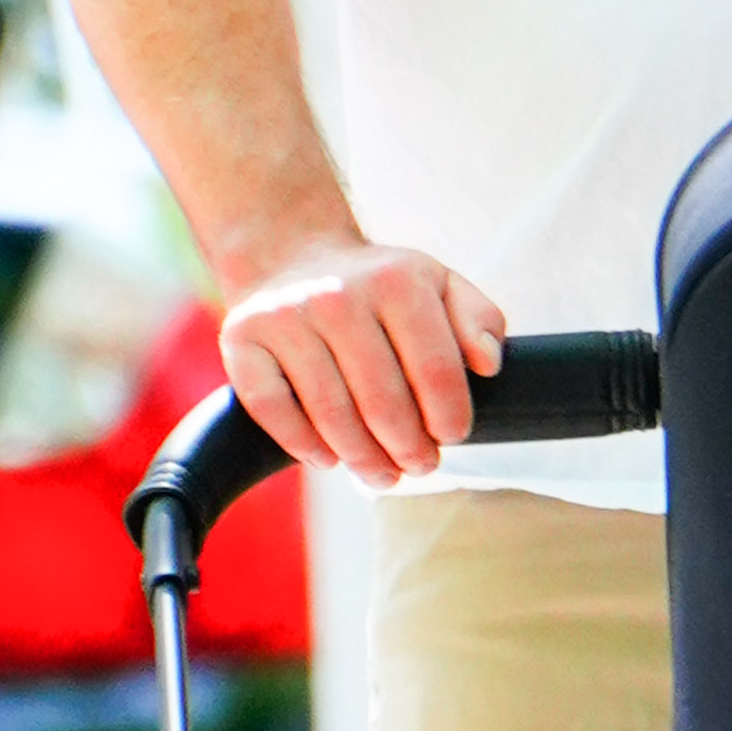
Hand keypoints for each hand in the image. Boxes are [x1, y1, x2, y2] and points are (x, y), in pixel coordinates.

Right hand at [220, 236, 506, 485]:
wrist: (292, 255)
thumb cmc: (380, 285)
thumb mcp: (439, 283)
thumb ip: (477, 319)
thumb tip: (488, 364)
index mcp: (397, 280)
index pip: (435, 367)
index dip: (449, 414)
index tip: (453, 437)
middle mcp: (339, 296)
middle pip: (382, 400)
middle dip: (408, 447)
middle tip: (420, 466)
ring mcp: (286, 318)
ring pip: (330, 414)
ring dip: (362, 458)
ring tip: (383, 474)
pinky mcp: (242, 341)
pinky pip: (273, 410)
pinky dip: (303, 444)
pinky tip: (330, 460)